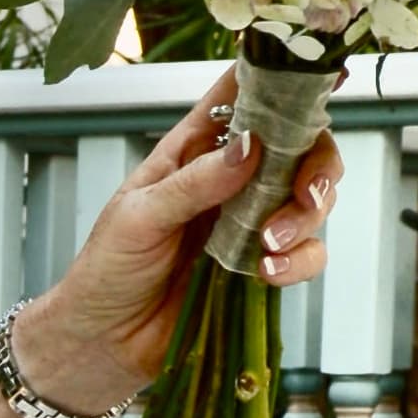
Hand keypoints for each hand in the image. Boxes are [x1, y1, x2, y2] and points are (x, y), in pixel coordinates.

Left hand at [12, 77, 336, 417]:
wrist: (102, 343)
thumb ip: (195, 181)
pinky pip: (306, 254)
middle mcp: (231, 179)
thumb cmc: (107, 269)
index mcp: (194, 150)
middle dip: (315, 163)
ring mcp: (250, 223)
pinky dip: (300, 260)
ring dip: (306, 216)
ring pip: (311, 198)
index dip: (280, 79)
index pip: (242, 97)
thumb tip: (250, 146)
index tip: (314, 75)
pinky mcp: (261, 267)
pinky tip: (268, 271)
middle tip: (303, 191)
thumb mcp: (139, 215)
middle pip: (300, 146)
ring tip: (270, 242)